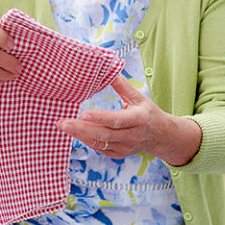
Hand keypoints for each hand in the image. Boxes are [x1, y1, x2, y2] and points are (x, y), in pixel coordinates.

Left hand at [58, 75, 201, 165]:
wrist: (161, 136)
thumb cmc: (148, 114)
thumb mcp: (139, 98)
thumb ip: (122, 86)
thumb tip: (110, 70)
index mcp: (138, 119)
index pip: (117, 120)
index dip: (100, 118)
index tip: (83, 113)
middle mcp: (132, 136)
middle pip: (103, 134)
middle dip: (81, 129)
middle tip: (62, 122)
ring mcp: (125, 148)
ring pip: (99, 143)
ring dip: (80, 135)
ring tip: (63, 126)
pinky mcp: (119, 154)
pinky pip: (100, 148)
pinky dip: (86, 140)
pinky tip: (75, 132)